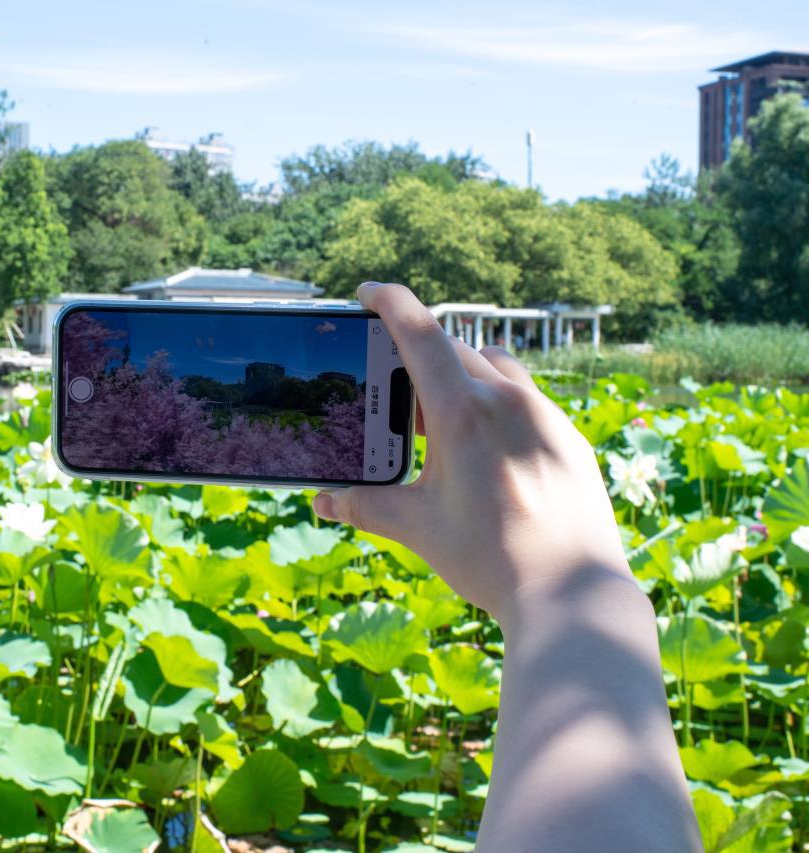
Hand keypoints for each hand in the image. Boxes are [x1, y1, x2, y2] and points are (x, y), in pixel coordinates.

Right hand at [312, 282, 630, 620]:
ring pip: (495, 368)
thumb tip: (323, 502)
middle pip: (454, 351)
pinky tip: (486, 449)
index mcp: (463, 413)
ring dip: (462, 376)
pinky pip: (526, 399)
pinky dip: (496, 405)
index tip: (368, 292)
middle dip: (418, 359)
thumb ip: (365, 505)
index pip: (420, 333)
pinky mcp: (567, 438)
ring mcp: (544, 416)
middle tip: (393, 391)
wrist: (570, 592)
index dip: (391, 303)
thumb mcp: (417, 527)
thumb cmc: (490, 557)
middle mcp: (508, 400)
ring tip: (441, 420)